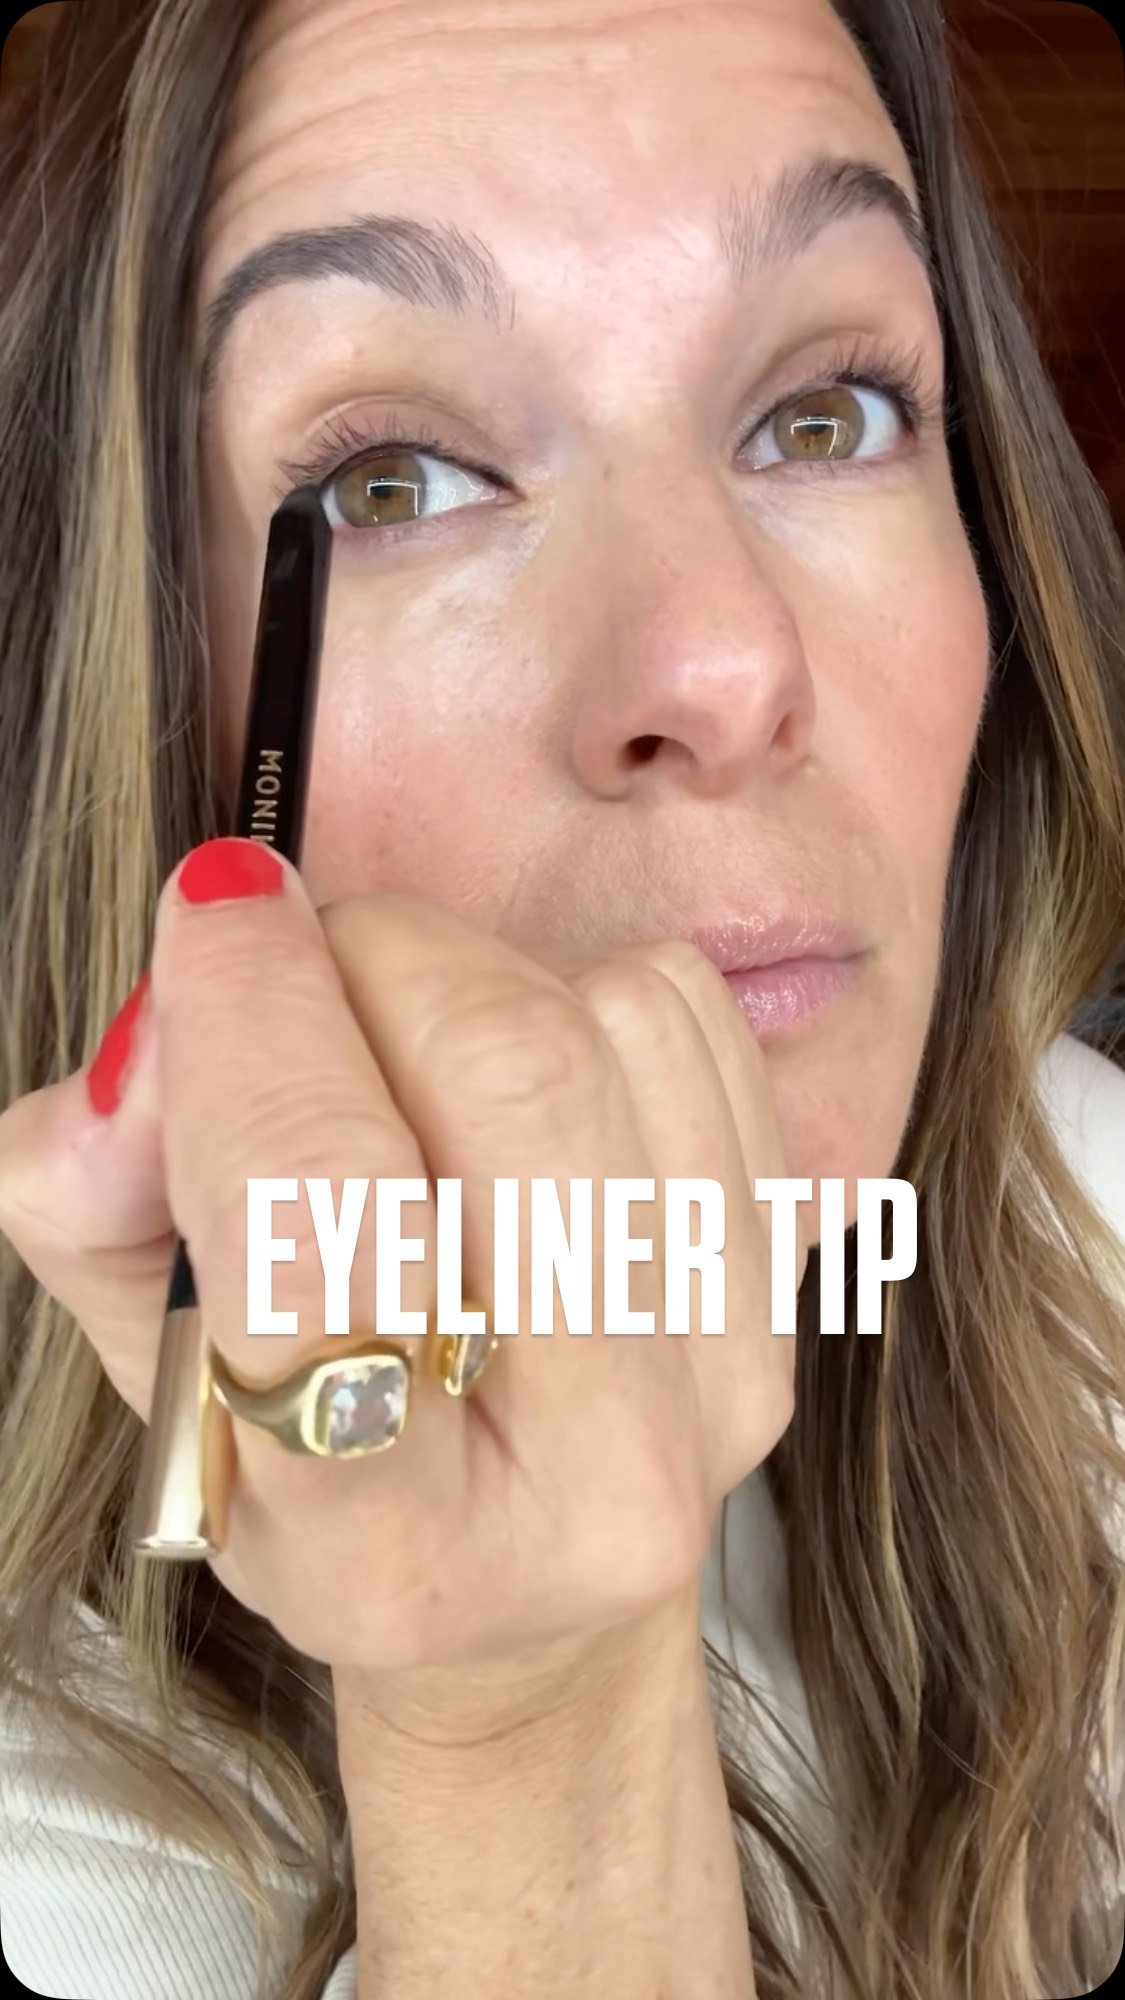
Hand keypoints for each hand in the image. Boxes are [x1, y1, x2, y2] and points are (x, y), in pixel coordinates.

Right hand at [0, 838, 800, 1678]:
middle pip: (505, 1068)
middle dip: (368, 959)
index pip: (324, 1224)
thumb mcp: (151, 1358)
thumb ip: (92, 1193)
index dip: (256, 1026)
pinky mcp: (781, 1278)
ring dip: (464, 970)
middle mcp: (592, 1472)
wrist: (520, 1569)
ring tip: (399, 1055)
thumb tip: (166, 1027)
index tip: (214, 916)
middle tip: (301, 979)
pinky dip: (572, 988)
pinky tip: (514, 1087)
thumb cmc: (298, 1454)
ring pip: (603, 1020)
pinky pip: (683, 1014)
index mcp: (383, 1542)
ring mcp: (718, 1372)